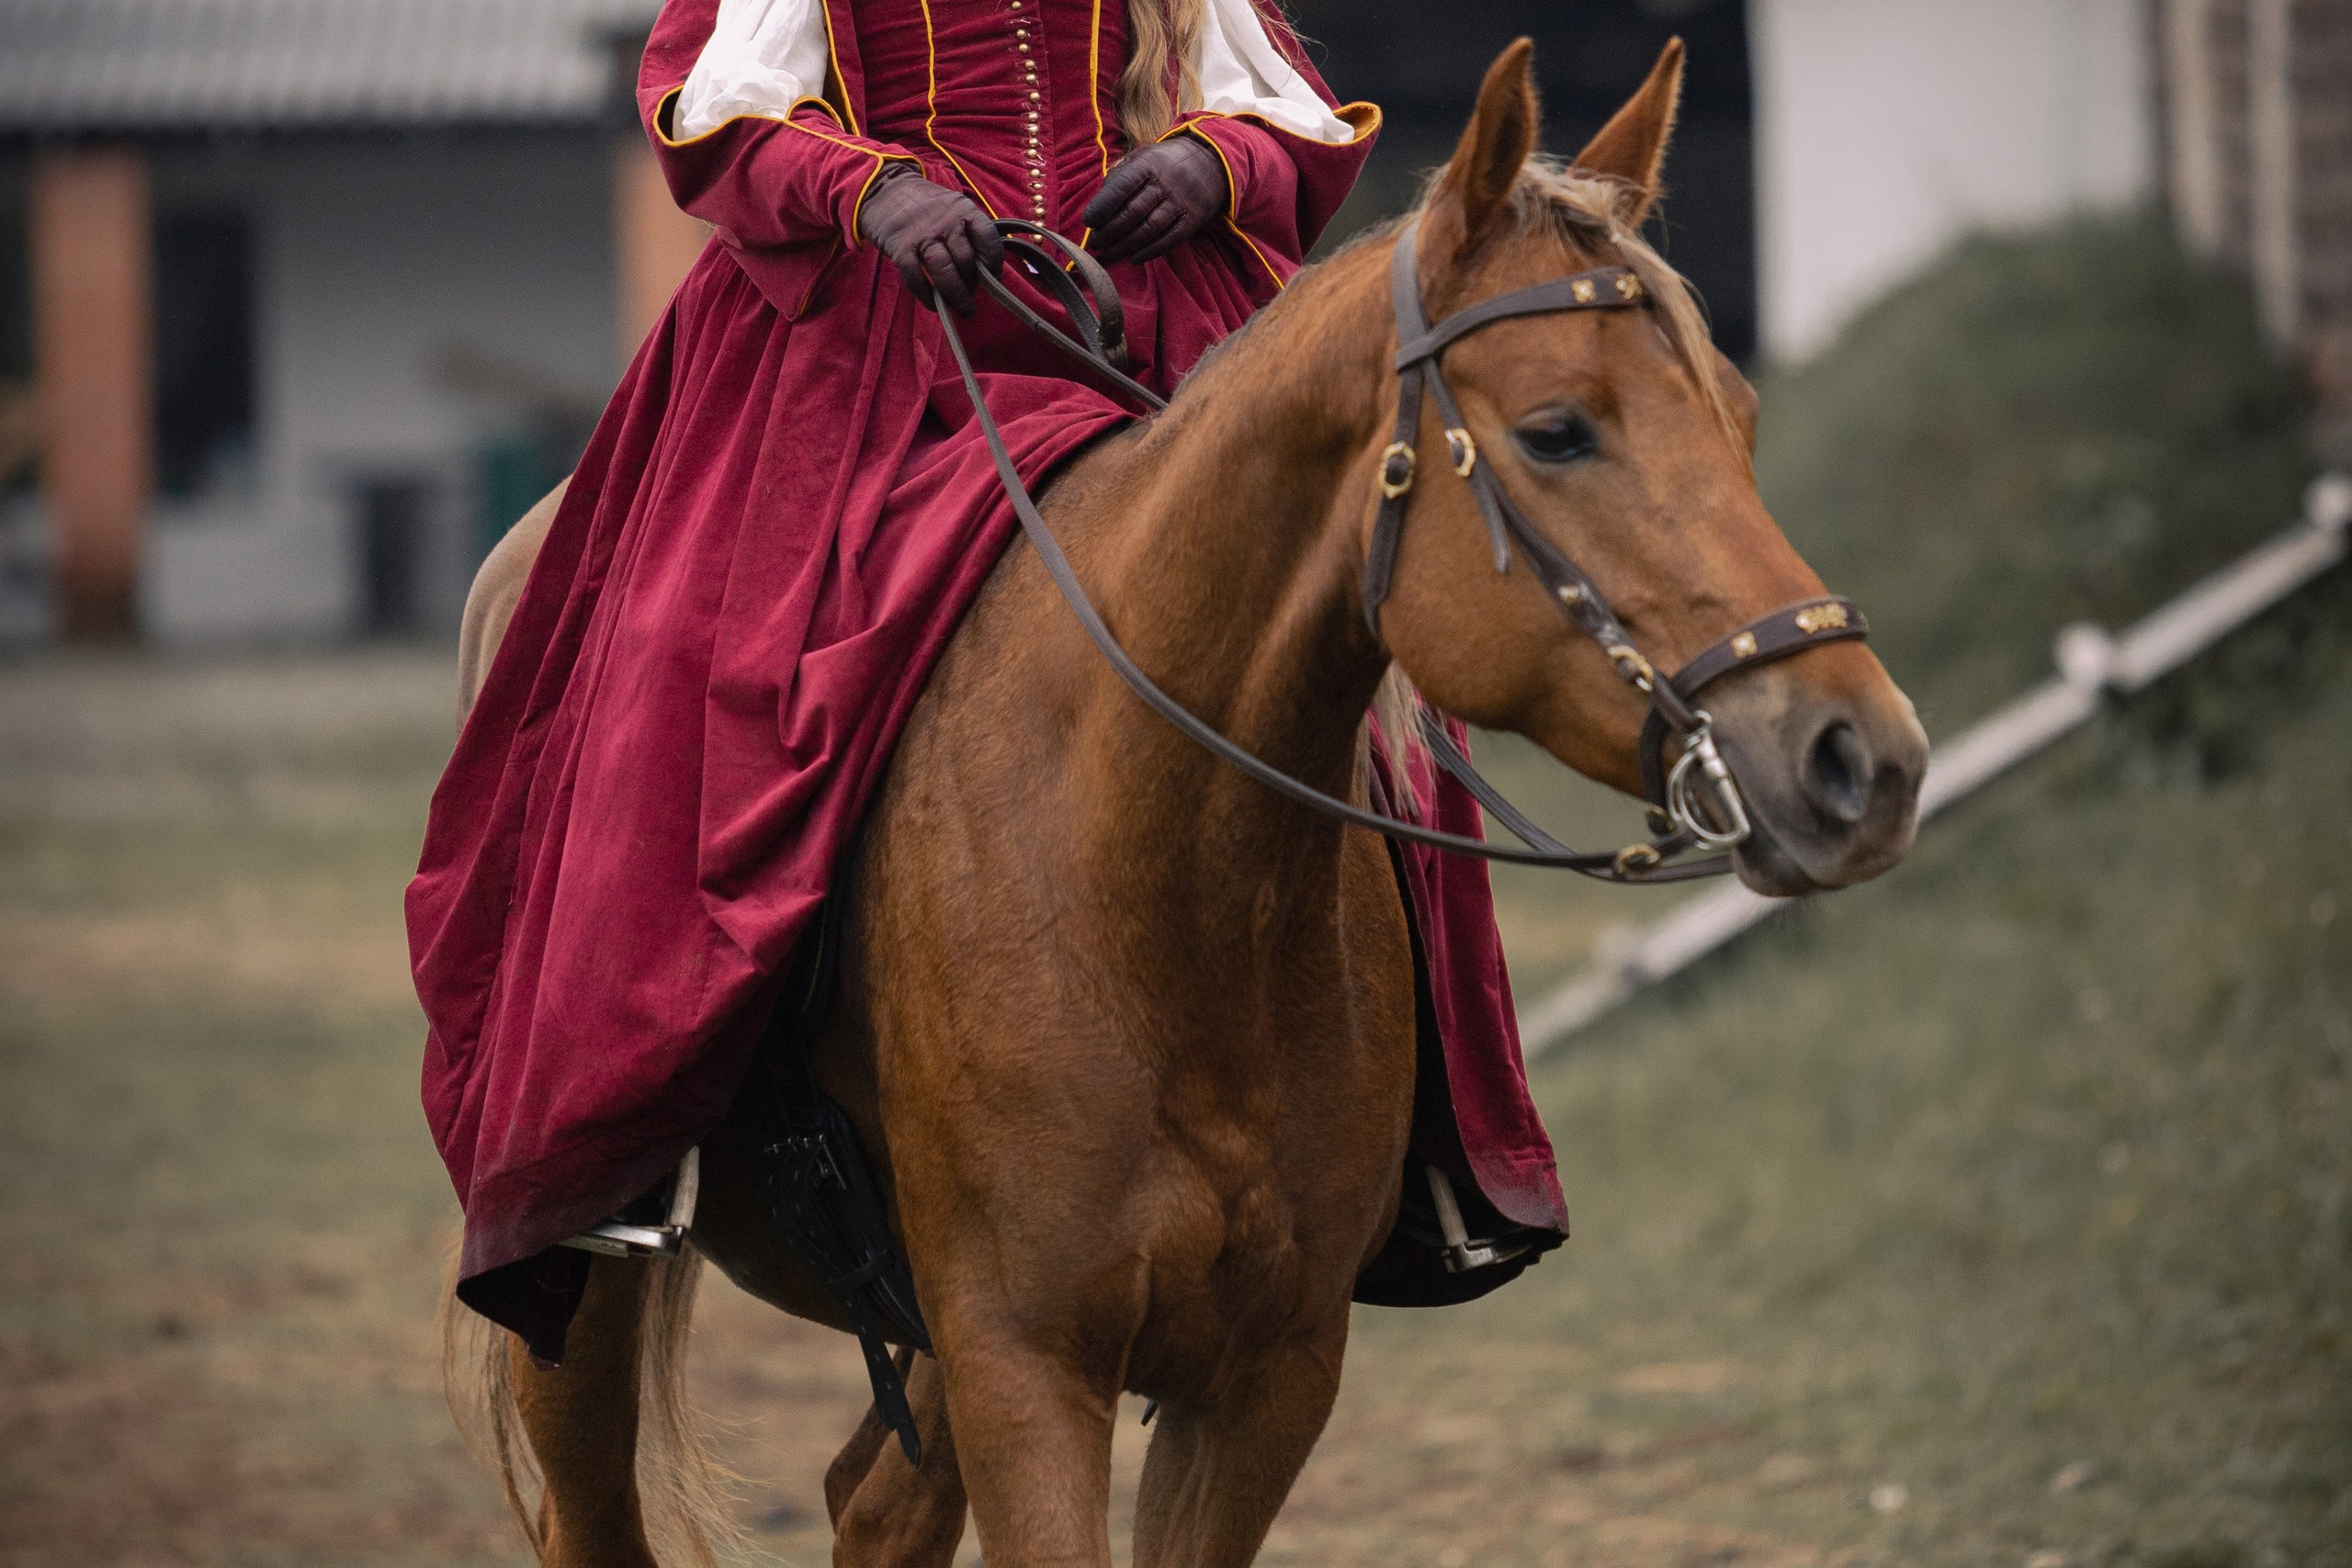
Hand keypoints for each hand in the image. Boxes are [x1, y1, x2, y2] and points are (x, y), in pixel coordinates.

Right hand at [857, 167, 1004, 315]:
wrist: (884, 188)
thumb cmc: (925, 205)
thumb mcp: (953, 207)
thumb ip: (968, 231)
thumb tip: (984, 269)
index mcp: (963, 210)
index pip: (988, 239)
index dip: (994, 264)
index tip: (993, 281)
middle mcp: (945, 223)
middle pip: (966, 261)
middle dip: (973, 285)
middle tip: (972, 298)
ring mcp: (922, 236)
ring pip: (945, 272)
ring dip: (956, 296)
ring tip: (962, 309)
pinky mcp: (900, 248)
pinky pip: (917, 279)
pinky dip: (927, 296)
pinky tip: (934, 304)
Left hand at [1082, 136, 1229, 263]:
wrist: (1209, 162)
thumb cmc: (1163, 164)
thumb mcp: (1141, 158)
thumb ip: (1119, 178)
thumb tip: (1097, 207)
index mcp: (1148, 164)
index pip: (1121, 187)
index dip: (1102, 206)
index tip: (1089, 221)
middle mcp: (1165, 183)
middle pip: (1132, 212)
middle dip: (1109, 232)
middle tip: (1094, 243)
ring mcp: (1180, 203)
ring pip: (1148, 229)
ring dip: (1125, 246)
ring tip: (1108, 254)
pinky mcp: (1192, 220)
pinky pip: (1169, 240)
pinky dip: (1149, 252)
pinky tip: (1133, 258)